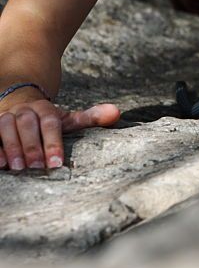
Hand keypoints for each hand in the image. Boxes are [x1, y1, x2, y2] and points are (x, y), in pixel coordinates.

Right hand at [0, 99, 119, 170]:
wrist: (18, 99)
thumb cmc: (45, 119)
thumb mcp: (67, 118)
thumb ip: (90, 117)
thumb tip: (117, 112)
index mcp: (45, 109)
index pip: (51, 124)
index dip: (53, 142)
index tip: (57, 163)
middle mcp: (24, 110)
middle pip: (27, 124)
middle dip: (32, 146)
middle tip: (37, 168)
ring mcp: (5, 116)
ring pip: (5, 126)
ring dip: (10, 146)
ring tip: (16, 168)